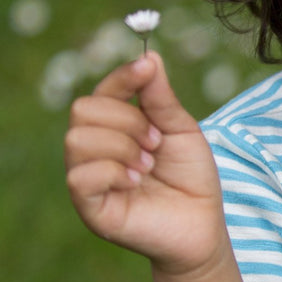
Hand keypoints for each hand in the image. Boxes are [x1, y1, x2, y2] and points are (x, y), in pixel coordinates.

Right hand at [64, 52, 230, 274]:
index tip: (147, 68)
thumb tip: (149, 56)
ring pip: (77, 139)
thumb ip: (161, 98)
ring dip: (121, 147)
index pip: (104, 90)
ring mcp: (88, 178)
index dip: (123, 76)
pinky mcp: (89, 207)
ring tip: (147, 165)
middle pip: (83, 109)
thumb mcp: (182, 131)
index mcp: (116, 127)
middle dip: (126, 120)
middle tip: (155, 143)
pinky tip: (135, 183)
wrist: (204, 225)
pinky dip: (112, 172)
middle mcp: (96, 149)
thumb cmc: (192, 178)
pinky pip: (79, 176)